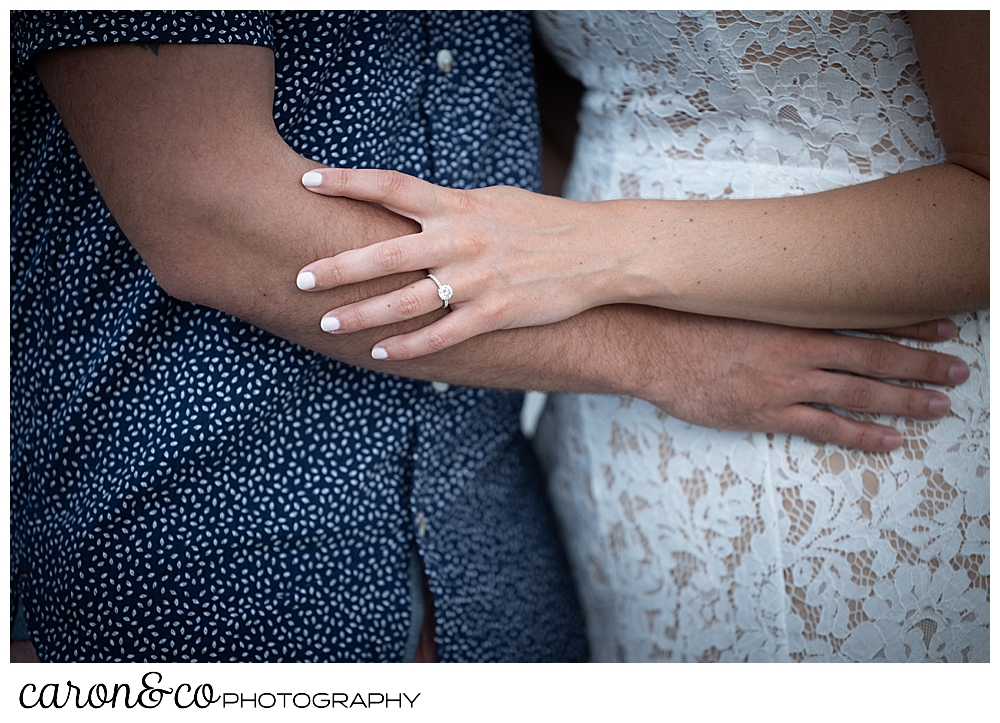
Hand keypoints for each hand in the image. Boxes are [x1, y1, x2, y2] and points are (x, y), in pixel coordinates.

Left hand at [296, 168, 617, 359]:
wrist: (598, 251)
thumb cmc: (542, 221)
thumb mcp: (493, 201)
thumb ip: (449, 208)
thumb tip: (411, 206)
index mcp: (458, 206)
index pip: (392, 186)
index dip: (348, 181)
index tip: (307, 180)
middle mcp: (460, 241)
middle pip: (387, 253)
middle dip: (339, 267)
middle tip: (300, 278)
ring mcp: (477, 281)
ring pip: (407, 302)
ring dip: (363, 315)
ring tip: (327, 323)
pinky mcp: (494, 315)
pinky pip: (441, 336)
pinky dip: (408, 347)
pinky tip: (380, 353)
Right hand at [634, 310, 967, 451]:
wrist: (648, 344)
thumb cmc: (685, 317)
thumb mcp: (732, 296)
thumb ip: (768, 296)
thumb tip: (789, 289)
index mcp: (792, 315)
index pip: (864, 316)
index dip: (908, 322)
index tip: (942, 325)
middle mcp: (798, 347)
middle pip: (874, 355)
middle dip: (921, 363)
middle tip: (958, 369)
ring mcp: (785, 382)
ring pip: (860, 392)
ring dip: (905, 399)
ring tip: (941, 405)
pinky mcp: (766, 411)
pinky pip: (826, 427)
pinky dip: (862, 435)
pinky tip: (890, 441)